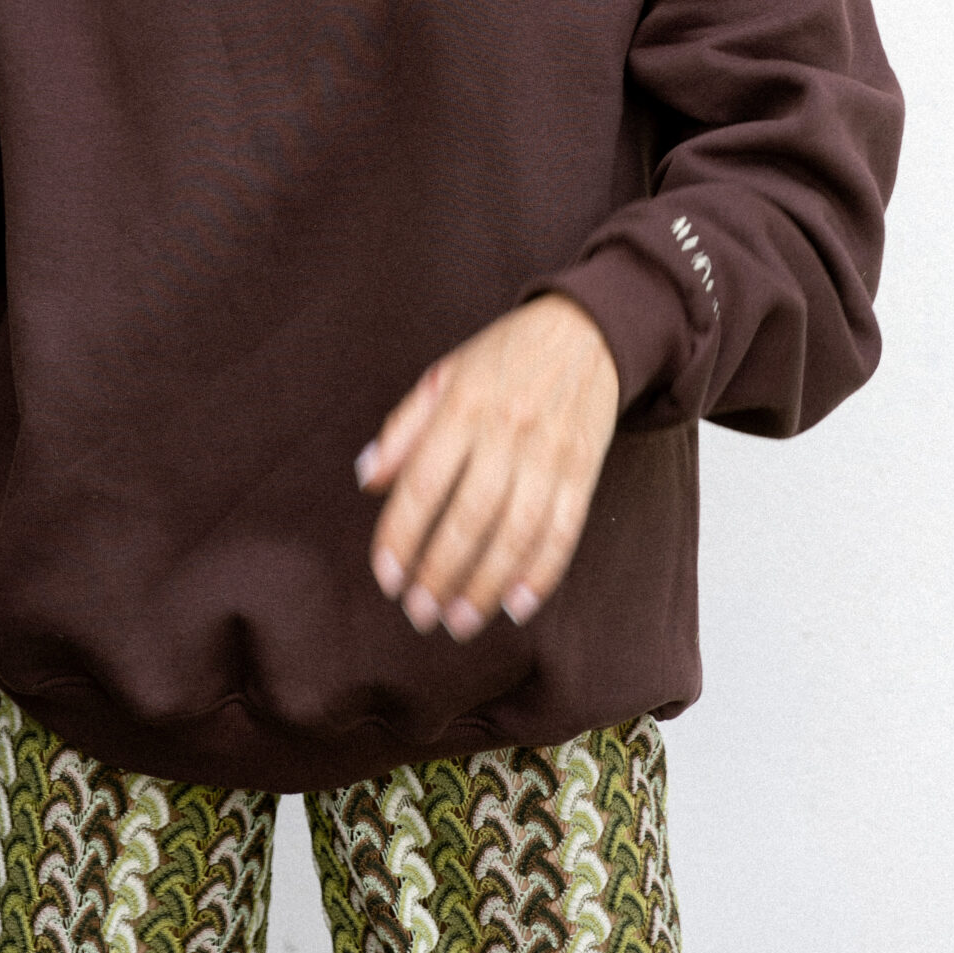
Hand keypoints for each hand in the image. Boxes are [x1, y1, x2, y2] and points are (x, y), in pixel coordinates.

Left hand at [356, 293, 618, 639]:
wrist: (586, 331)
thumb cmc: (504, 358)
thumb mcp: (445, 375)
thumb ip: (404, 428)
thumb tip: (367, 478)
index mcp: (462, 405)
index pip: (423, 482)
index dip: (402, 535)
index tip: (387, 578)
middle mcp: (505, 431)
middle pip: (470, 516)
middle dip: (440, 573)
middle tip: (419, 614)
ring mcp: (549, 453)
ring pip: (516, 532)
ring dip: (485, 585)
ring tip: (458, 621)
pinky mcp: (584, 470)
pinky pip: (564, 531)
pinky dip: (540, 573)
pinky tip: (515, 605)